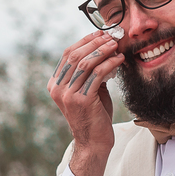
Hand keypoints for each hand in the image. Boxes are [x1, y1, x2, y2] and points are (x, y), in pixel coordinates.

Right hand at [48, 31, 124, 175]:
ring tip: (116, 45)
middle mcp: (57, 89)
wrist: (94, 142)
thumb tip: (103, 49)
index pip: (67, 54)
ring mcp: (67, 95)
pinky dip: (109, 64)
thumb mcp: (87, 90)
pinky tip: (119, 60)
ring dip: (102, 51)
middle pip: (75, 55)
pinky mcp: (81, 101)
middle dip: (95, 42)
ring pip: (85, 63)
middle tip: (111, 36)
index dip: (85, 41)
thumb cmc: (94, 115)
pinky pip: (96, 75)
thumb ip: (89, 72)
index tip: (100, 33)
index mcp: (55, 84)